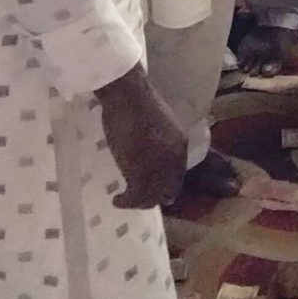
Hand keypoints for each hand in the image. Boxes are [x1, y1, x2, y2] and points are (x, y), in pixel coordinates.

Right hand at [96, 67, 186, 208]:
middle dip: (153, 197)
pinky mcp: (140, 173)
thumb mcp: (159, 122)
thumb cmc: (138, 101)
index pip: (177, 175)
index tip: (153, 188)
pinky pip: (135, 196)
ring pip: (151, 197)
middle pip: (167, 190)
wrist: (128, 97)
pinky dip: (125, 201)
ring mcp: (158, 168)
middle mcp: (173, 160)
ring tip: (124, 200)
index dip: (165, 185)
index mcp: (180, 146)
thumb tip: (149, 146)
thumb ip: (160, 139)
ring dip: (138, 202)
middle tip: (138, 198)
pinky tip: (117, 200)